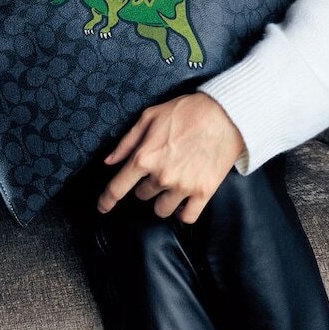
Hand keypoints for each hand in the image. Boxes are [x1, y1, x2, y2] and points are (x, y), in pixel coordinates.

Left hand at [97, 93, 245, 223]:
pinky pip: (187, 217)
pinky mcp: (204, 193)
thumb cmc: (186, 111)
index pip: (117, 188)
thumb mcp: (150, 117)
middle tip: (161, 166)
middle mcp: (162, 176)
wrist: (226, 114)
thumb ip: (127, 142)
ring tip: (174, 181)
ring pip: (162, 210)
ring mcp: (183, 186)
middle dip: (147, 183)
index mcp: (145, 157)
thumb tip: (109, 162)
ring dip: (164, 199)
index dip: (106, 200)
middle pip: (143, 196)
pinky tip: (185, 200)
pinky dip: (183, 212)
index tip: (102, 207)